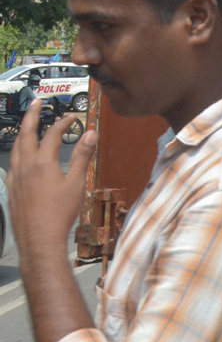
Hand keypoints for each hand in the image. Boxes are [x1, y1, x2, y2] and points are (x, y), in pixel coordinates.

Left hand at [9, 101, 97, 256]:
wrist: (38, 239)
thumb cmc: (61, 212)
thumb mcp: (76, 183)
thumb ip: (82, 156)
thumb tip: (91, 133)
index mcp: (42, 162)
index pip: (52, 134)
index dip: (63, 123)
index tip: (73, 117)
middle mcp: (25, 166)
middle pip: (26, 134)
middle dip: (32, 116)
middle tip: (37, 103)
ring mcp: (15, 178)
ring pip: (15, 148)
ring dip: (22, 133)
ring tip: (27, 126)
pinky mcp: (11, 190)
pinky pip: (12, 164)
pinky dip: (18, 152)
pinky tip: (22, 157)